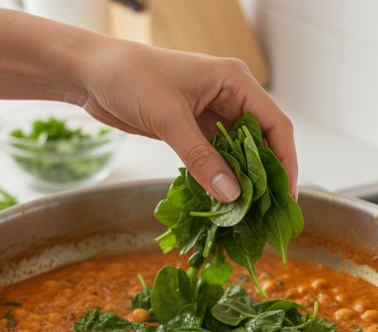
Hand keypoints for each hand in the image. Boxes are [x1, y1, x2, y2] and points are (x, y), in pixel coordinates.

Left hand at [79, 39, 297, 202]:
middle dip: (264, 176)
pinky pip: (215, 157)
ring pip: (237, 152)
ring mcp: (210, 113)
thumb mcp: (169, 119)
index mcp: (234, 81)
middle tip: (267, 212)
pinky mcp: (191, 129)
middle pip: (261, 141)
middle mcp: (228, 96)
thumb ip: (202, 158)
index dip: (285, 161)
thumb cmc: (131, 78)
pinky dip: (219, 177)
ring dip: (241, 180)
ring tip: (247, 212)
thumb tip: (232, 194)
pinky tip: (221, 200)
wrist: (92, 73)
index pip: (275, 124)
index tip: (285, 195)